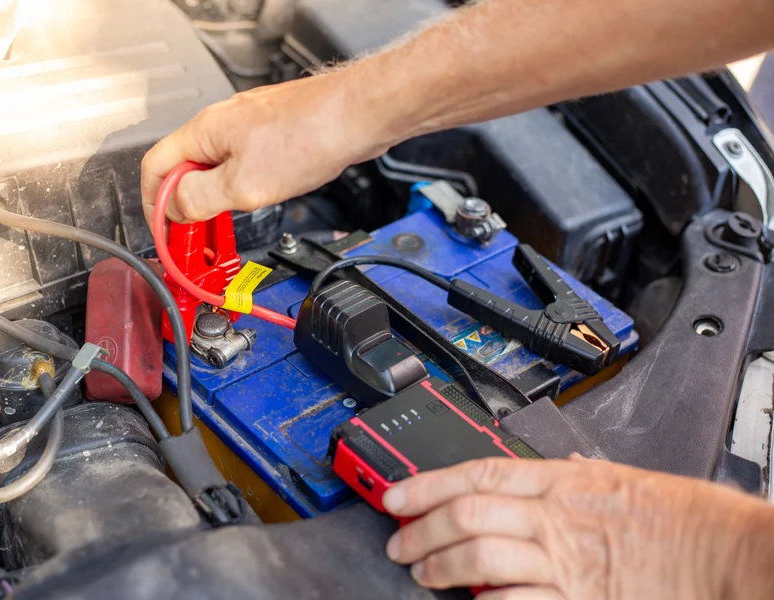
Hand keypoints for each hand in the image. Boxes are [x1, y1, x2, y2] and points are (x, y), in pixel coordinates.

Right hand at [140, 72, 391, 224]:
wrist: (359, 114)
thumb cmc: (310, 137)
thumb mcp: (243, 185)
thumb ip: (199, 199)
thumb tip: (174, 209)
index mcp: (203, 131)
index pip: (154, 167)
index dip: (153, 203)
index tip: (164, 231)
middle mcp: (221, 122)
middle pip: (183, 166)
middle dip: (184, 203)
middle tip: (194, 234)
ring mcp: (248, 124)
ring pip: (214, 165)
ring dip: (213, 196)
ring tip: (224, 221)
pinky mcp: (272, 130)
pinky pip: (242, 160)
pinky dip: (239, 184)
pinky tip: (256, 197)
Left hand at [382, 455, 773, 598]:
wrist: (726, 556)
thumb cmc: (682, 518)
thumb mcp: (617, 479)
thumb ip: (572, 480)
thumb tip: (543, 477)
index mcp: (563, 481)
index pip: (477, 473)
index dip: (427, 483)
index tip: (396, 494)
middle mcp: (556, 517)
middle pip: (466, 514)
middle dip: (422, 529)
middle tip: (399, 540)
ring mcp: (565, 562)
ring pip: (478, 557)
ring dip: (440, 566)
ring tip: (423, 572)